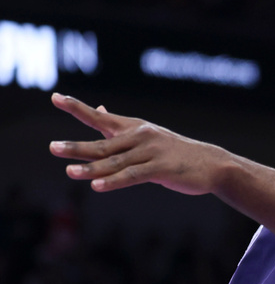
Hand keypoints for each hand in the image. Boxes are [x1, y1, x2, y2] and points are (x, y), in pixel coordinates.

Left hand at [50, 93, 232, 194]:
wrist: (212, 164)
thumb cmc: (176, 153)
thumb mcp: (149, 136)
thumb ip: (120, 127)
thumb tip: (100, 110)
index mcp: (135, 128)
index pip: (100, 117)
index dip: (77, 107)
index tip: (55, 97)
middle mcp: (140, 136)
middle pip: (102, 144)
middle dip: (77, 147)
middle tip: (53, 148)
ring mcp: (150, 152)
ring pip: (114, 162)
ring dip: (90, 168)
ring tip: (69, 172)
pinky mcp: (160, 169)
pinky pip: (131, 176)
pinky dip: (113, 181)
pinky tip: (97, 186)